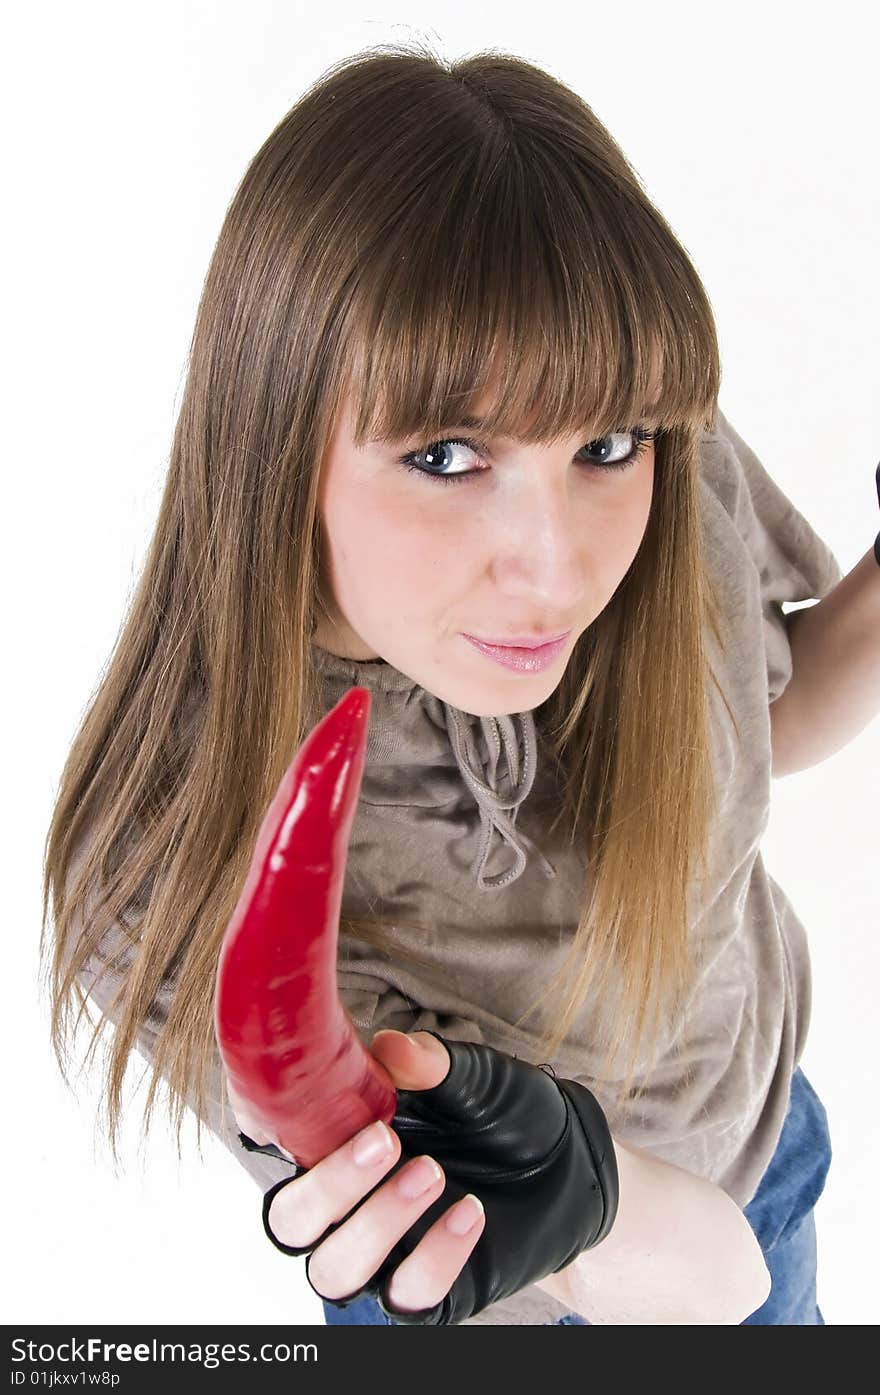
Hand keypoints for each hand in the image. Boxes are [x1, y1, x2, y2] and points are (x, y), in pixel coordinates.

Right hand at [235, 1027, 618, 1324]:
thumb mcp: (472, 1078)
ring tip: (432, 1171)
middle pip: (291, 1219)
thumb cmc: (503, 1113)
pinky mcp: (426, 1293)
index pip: (277, 1147)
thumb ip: (428, 1064)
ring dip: (377, 1222)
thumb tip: (388, 1047)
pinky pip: (407, 1293)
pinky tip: (469, 1211)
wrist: (571, 1165)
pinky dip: (436, 1253)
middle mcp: (346, 1204)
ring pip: (334, 1269)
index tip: (291, 1106)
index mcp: (339, 1143)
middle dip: (328, 1185)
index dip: (265, 1133)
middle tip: (385, 1140)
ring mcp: (383, 1253)